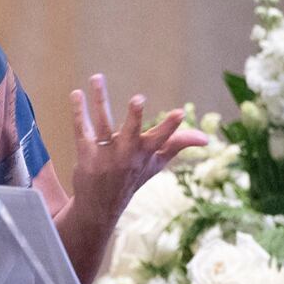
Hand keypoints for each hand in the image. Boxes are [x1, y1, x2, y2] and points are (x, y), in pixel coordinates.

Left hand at [67, 73, 207, 220]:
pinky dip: (79, 111)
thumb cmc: (132, 178)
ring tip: (97, 77)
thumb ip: (178, 145)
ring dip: (100, 100)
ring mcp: (104, 155)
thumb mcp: (156, 163)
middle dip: (135, 117)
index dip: (170, 126)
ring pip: (102, 124)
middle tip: (138, 99)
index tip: (180, 112)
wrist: (101, 206)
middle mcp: (126, 155)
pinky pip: (81, 129)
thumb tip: (206, 138)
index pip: (162, 139)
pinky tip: (77, 94)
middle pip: (131, 133)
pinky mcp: (85, 154)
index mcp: (146, 155)